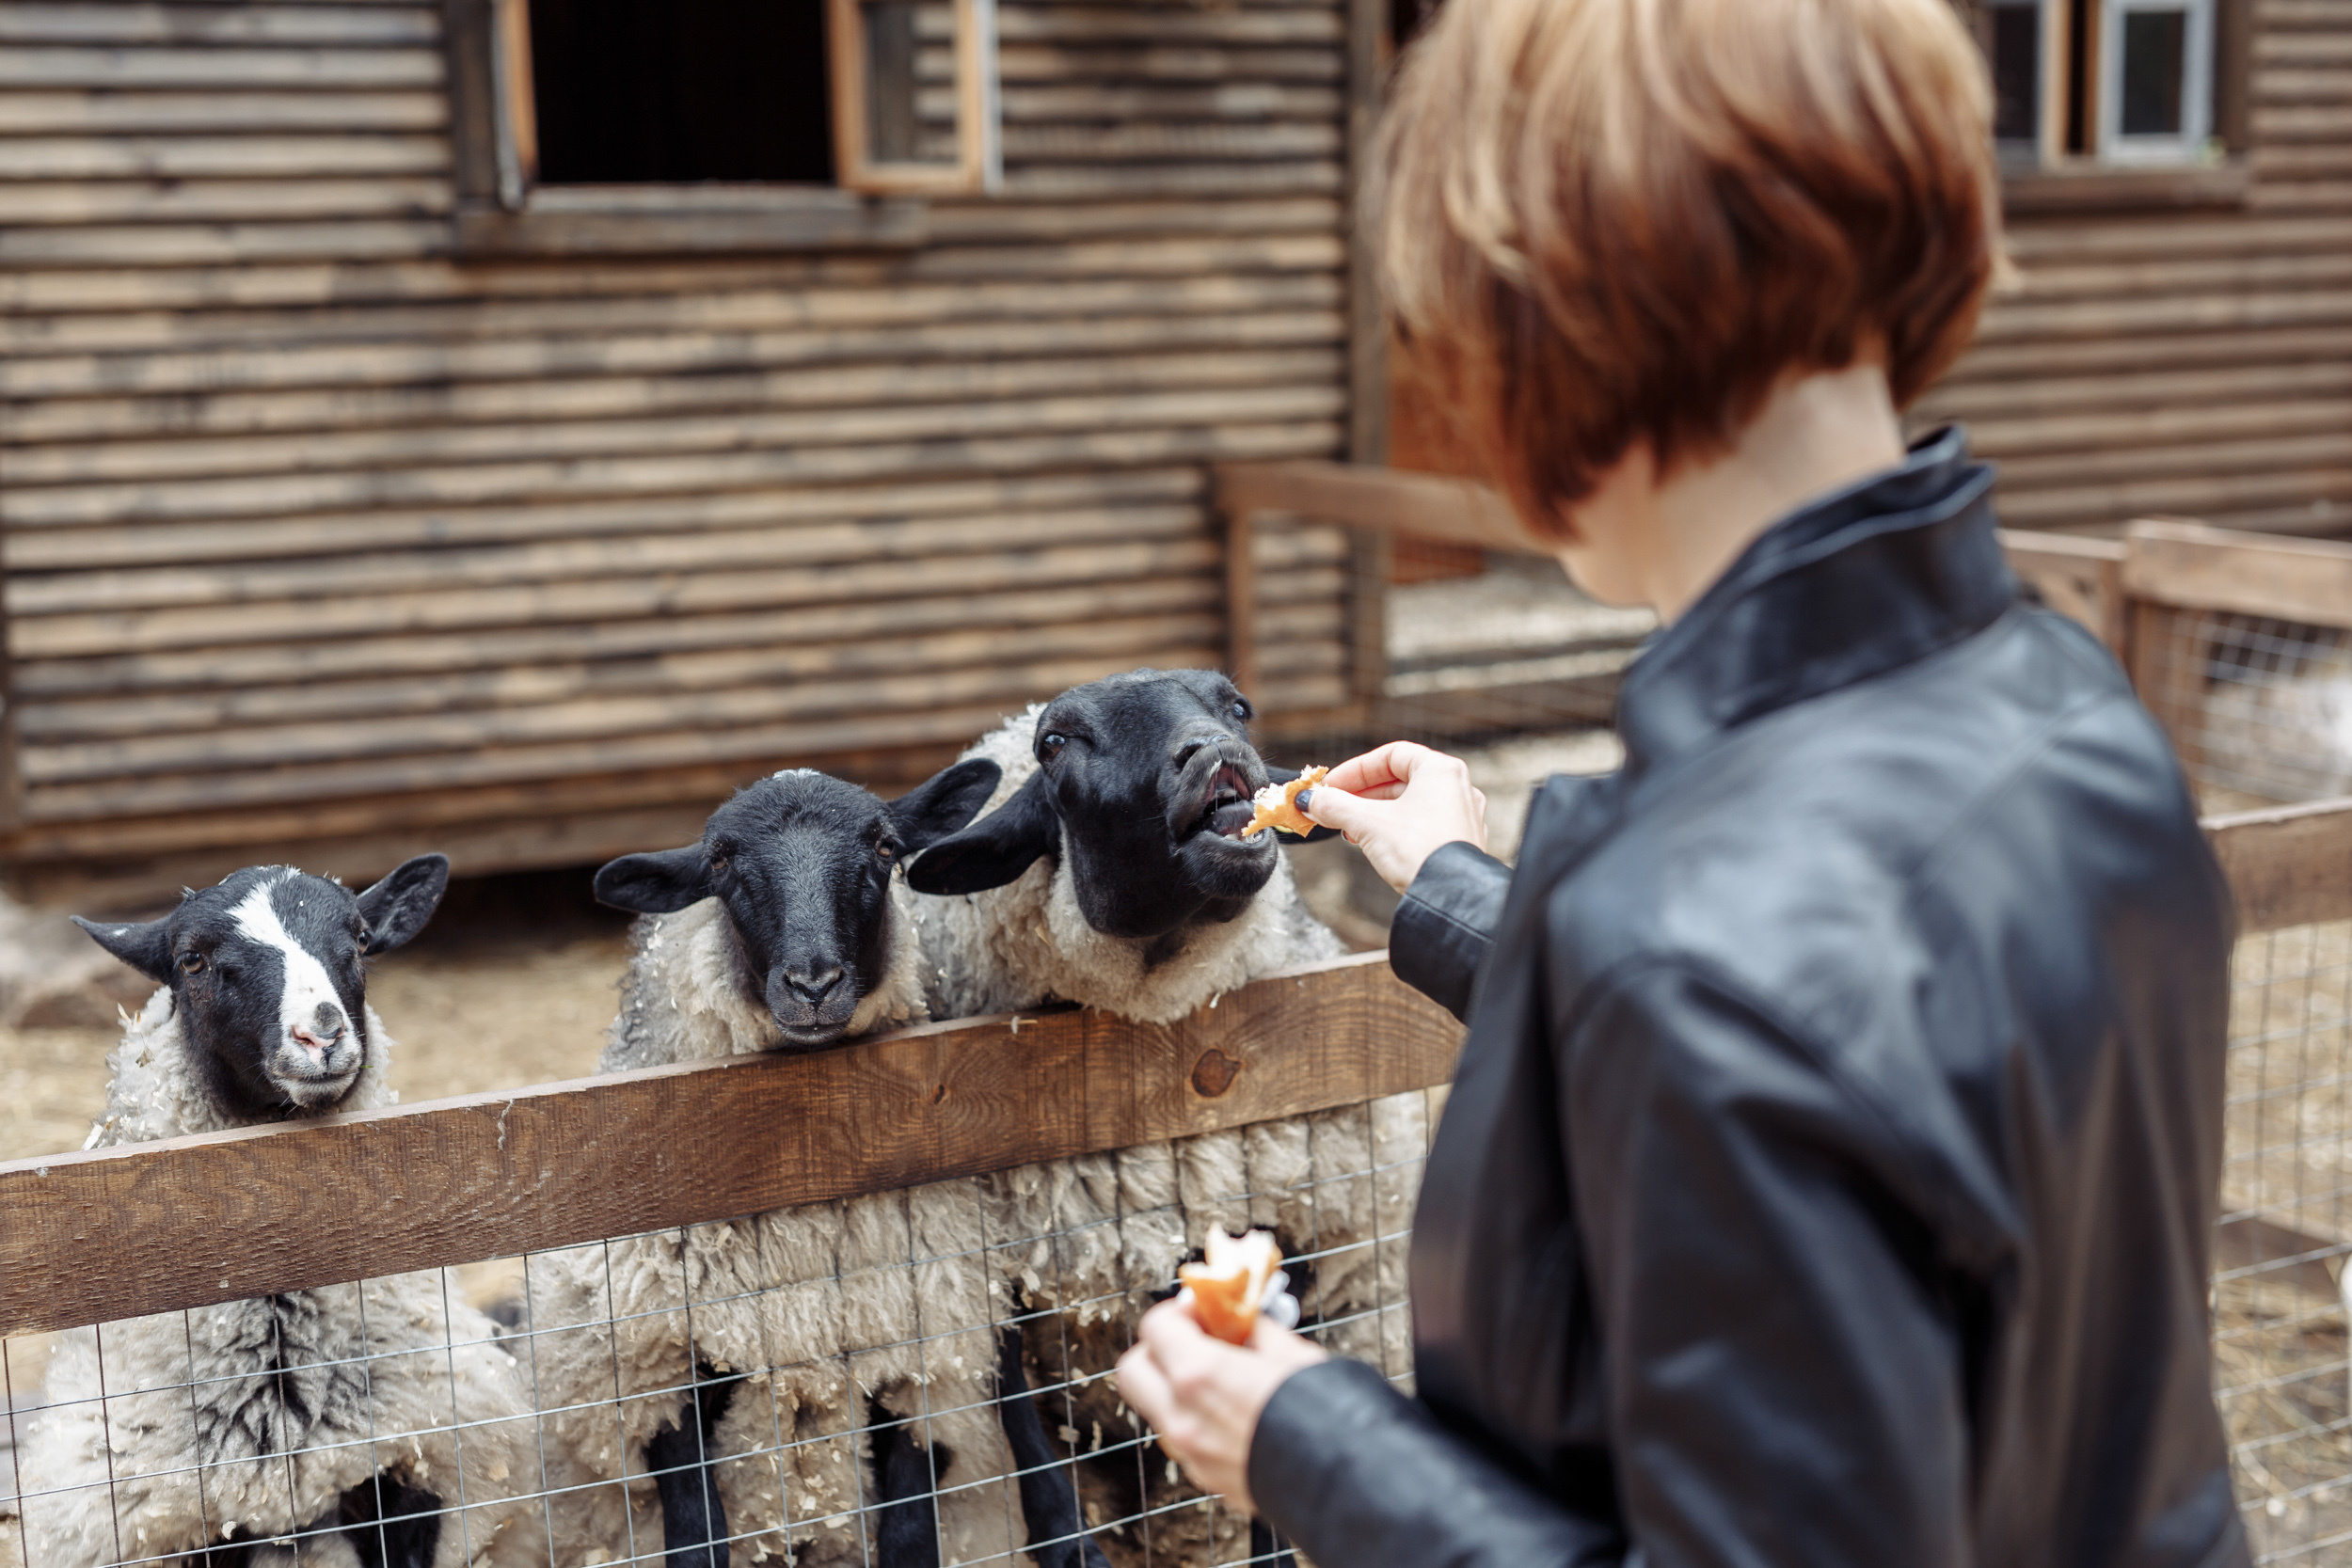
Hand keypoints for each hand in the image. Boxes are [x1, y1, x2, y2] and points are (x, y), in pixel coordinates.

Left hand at [1115, 1294, 1327, 1514]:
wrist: (1351, 1484)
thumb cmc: (1329, 1417)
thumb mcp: (1294, 1355)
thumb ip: (1256, 1332)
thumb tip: (1243, 1319)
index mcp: (1199, 1377)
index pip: (1155, 1327)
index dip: (1178, 1310)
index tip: (1203, 1309)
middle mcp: (1184, 1419)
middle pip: (1133, 1370)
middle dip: (1158, 1348)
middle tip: (1195, 1339)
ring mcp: (1192, 1455)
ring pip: (1156, 1408)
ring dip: (1176, 1386)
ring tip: (1223, 1378)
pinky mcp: (1208, 1480)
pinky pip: (1184, 1439)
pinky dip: (1197, 1418)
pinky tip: (1235, 1412)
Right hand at [1300, 742, 1488, 893]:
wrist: (1450, 897)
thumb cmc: (1419, 851)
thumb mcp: (1367, 823)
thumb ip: (1335, 806)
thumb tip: (1310, 800)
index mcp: (1440, 770)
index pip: (1391, 755)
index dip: (1356, 769)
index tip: (1331, 786)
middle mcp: (1457, 788)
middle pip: (1399, 781)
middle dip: (1361, 795)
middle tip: (1333, 807)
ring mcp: (1461, 817)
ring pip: (1409, 805)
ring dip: (1374, 813)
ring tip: (1349, 829)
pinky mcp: (1459, 843)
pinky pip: (1421, 825)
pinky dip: (1394, 829)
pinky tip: (1373, 844)